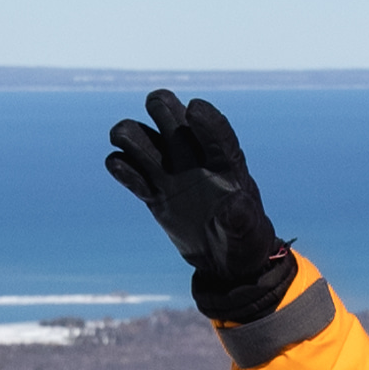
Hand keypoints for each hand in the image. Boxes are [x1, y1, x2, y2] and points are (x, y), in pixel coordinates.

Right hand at [104, 90, 292, 320]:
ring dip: (131, 134)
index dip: (205, 117)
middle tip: (155, 115)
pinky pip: (129, 169)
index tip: (192, 109)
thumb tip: (234, 204)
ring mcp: (171, 173)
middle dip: (162, 109)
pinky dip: (122, 167)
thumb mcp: (246, 233)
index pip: (217, 131)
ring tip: (127, 144)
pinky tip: (124, 170)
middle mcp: (195, 158)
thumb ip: (240, 218)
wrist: (225, 260)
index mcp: (227, 163)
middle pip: (173, 118)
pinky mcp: (152, 191)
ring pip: (144, 137)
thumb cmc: (243, 240)